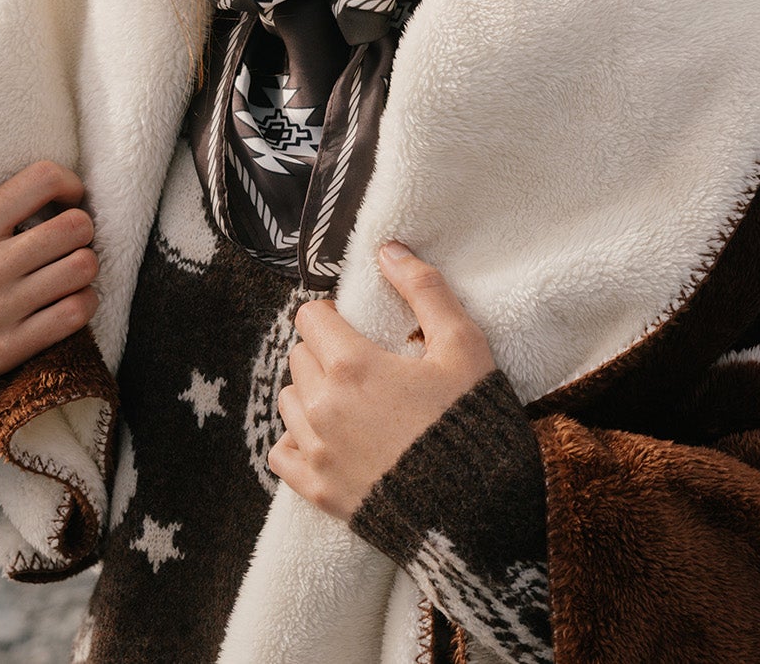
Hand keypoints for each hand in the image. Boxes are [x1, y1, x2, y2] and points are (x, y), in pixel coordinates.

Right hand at [0, 158, 98, 380]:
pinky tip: (72, 299)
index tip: (68, 197)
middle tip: (71, 238)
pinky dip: (84, 302)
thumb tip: (26, 185)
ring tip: (70, 269)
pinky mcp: (7, 348)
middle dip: (81, 229)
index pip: (43, 179)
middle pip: (75, 226)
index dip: (69, 183)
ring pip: (82, 268)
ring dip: (84, 266)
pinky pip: (74, 314)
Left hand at [267, 241, 496, 521]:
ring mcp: (316, 452)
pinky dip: (297, 442)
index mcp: (351, 364)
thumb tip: (388, 248)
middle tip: (360, 364)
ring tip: (350, 402)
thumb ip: (424, 289)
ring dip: (312, 394)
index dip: (331, 316)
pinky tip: (329, 440)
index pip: (309, 317)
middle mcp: (323, 406)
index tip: (353, 326)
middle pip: (299, 357)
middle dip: (323, 352)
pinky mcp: (317, 491)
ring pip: (289, 401)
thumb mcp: (462, 345)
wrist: (479, 510)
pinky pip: (281, 452)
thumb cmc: (471, 421)